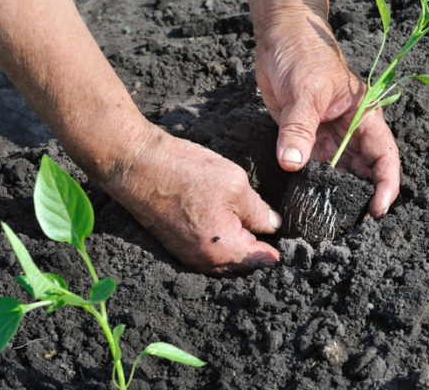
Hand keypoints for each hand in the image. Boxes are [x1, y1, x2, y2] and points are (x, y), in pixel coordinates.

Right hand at [102, 126, 280, 273]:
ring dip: (241, 246)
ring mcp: (188, 256)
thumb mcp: (235, 184)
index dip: (279, 249)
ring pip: (226, 260)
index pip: (262, 260)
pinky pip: (209, 252)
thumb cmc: (185, 172)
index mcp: (223, 249)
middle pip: (244, 265)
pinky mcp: (177, 245)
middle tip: (275, 229)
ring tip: (254, 225)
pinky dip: (223, 243)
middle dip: (260, 250)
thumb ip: (259, 211)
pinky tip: (230, 222)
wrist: (136, 164)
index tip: (292, 241)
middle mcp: (204, 261)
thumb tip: (273, 225)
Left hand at [254, 9, 399, 216]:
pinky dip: (311, 183)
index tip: (377, 211)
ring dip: (335, 193)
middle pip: (364, 171)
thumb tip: (292, 164)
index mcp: (365, 115)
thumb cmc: (302, 53)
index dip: (386, 185)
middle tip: (348, 225)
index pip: (385, 156)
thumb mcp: (304, 90)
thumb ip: (298, 128)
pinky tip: (306, 200)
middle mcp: (351, 130)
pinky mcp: (307, 137)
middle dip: (361, 197)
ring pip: (339, 172)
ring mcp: (329, 135)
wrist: (279, 36)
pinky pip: (313, 166)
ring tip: (328, 219)